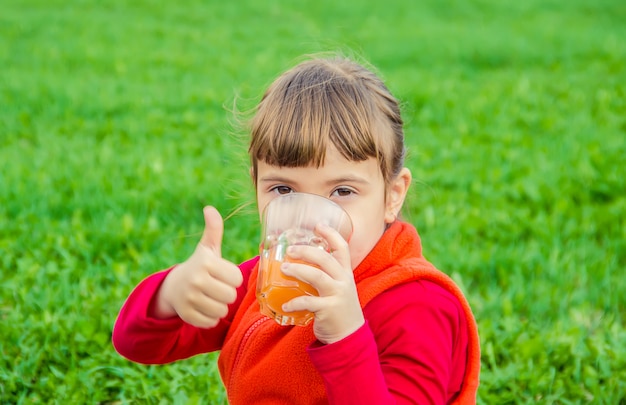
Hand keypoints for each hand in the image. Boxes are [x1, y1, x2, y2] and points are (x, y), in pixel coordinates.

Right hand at [154, 206, 243, 327]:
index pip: (236, 278)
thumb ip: (214, 230)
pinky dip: (210, 317)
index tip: (222, 274)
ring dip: (219, 306)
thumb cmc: (199, 266)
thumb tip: (210, 209)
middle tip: (216, 287)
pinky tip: (202, 307)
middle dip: (227, 293)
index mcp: (206, 262)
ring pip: (222, 310)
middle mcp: (196, 280)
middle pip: (230, 296)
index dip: (232, 277)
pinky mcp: (186, 315)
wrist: (172, 287)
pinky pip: (211, 322)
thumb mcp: (207, 248)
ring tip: (210, 297)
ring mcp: (189, 299)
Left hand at [281, 224, 364, 343]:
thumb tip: (298, 263)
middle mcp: (343, 281)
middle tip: (289, 250)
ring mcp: (337, 294)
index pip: (342, 247)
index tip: (318, 226)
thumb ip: (325, 275)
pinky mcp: (329, 310)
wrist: (349, 335)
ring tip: (284, 269)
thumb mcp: (338, 287)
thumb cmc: (338, 308)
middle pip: (325, 259)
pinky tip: (285, 305)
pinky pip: (308, 302)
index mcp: (345, 273)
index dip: (331, 234)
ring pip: (316, 276)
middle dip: (305, 251)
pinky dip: (294, 303)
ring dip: (298, 270)